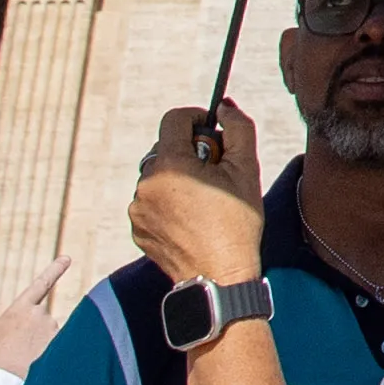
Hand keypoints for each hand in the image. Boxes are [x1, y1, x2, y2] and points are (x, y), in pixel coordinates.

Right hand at [0, 256, 82, 379]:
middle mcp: (40, 313)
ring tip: (23, 364)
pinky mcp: (61, 344)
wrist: (2, 379)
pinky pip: (58, 349)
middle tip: (19, 355)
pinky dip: (49, 358)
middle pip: (43, 323)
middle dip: (35, 338)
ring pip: (50, 338)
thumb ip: (5, 332)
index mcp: (19, 308)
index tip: (67, 258)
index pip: (41, 284)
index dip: (55, 270)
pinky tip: (35, 368)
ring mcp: (52, 328)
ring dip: (40, 350)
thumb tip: (12, 338)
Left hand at [130, 106, 269, 286]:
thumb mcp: (247, 170)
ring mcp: (137, 209)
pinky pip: (151, 202)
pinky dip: (168, 202)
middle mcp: (145, 184)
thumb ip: (238, 129)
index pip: (175, 119)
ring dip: (178, 178)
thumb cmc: (236, 222)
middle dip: (190, 153)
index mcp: (169, 165)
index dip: (197, 118)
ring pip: (158, 176)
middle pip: (166, 148)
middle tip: (216, 173)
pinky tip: (191, 218)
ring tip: (204, 200)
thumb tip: (224, 107)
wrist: (219, 277)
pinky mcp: (136, 229)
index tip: (213, 131)